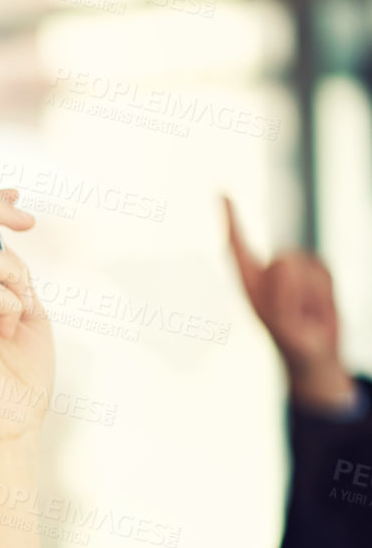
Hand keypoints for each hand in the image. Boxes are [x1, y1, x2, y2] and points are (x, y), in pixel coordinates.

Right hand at [0, 191, 52, 452]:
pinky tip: (11, 327)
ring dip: (14, 273)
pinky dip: (12, 302)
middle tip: (26, 219)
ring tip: (22, 306)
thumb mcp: (27, 307)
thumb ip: (11, 273)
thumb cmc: (21, 374)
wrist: (14, 422)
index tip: (17, 200)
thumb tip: (3, 240)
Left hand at [224, 197, 355, 410]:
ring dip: (314, 293)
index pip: (236, 247)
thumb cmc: (293, 343)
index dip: (231, 220)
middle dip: (297, 288)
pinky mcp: (314, 271)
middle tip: (296, 316)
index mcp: (248, 286)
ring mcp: (292, 270)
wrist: (316, 355)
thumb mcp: (284, 326)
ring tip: (307, 313)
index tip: (221, 192)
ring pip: (308, 264)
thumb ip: (281, 297)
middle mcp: (267, 272)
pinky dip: (327, 290)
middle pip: (285, 260)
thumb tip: (283, 262)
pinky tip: (320, 306)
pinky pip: (326, 268)